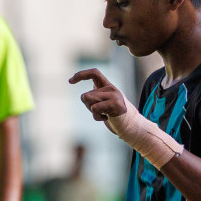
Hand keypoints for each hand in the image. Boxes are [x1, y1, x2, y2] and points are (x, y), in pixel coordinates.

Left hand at [68, 68, 182, 169]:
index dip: (81, 74)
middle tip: (99, 112)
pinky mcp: (116, 104)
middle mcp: (111, 88)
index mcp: (107, 86)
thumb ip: (92, 98)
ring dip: (92, 111)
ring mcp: (115, 95)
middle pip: (86, 95)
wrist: (130, 127)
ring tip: (104, 114)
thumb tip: (85, 96)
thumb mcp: (100, 105)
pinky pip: (95, 108)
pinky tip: (106, 118)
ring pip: (88, 99)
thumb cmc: (112, 117)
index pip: (94, 73)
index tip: (70, 81)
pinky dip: (96, 116)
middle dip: (87, 106)